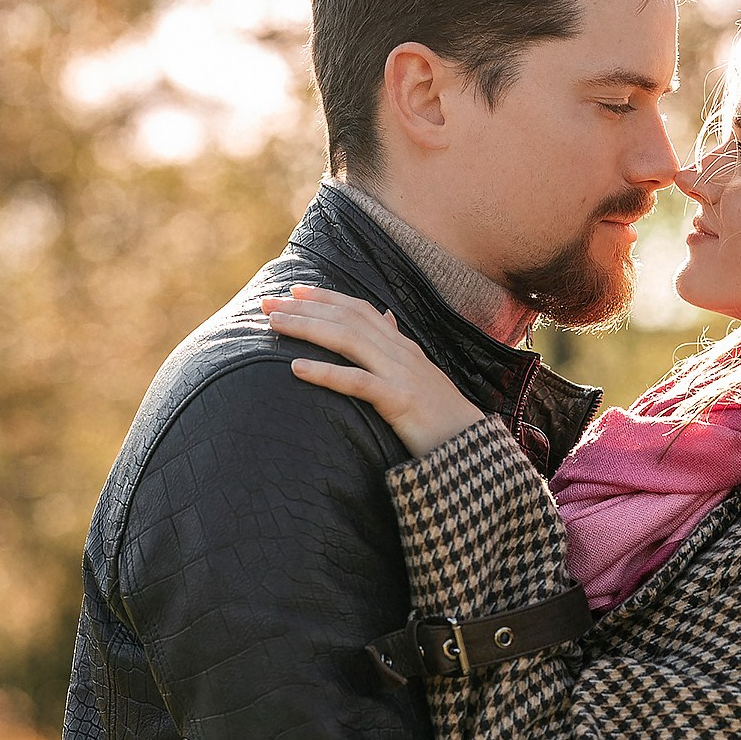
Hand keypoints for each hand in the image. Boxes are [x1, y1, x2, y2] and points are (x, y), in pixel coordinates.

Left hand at [263, 286, 485, 456]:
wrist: (473, 449)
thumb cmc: (442, 419)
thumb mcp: (420, 375)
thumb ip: (398, 346)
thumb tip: (384, 316)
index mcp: (404, 348)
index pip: (360, 311)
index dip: (327, 297)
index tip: (294, 290)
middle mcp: (401, 354)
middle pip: (347, 319)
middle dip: (304, 308)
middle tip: (267, 303)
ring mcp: (402, 376)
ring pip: (349, 341)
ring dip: (307, 329)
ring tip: (275, 325)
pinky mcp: (400, 403)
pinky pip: (358, 383)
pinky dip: (326, 373)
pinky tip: (296, 369)